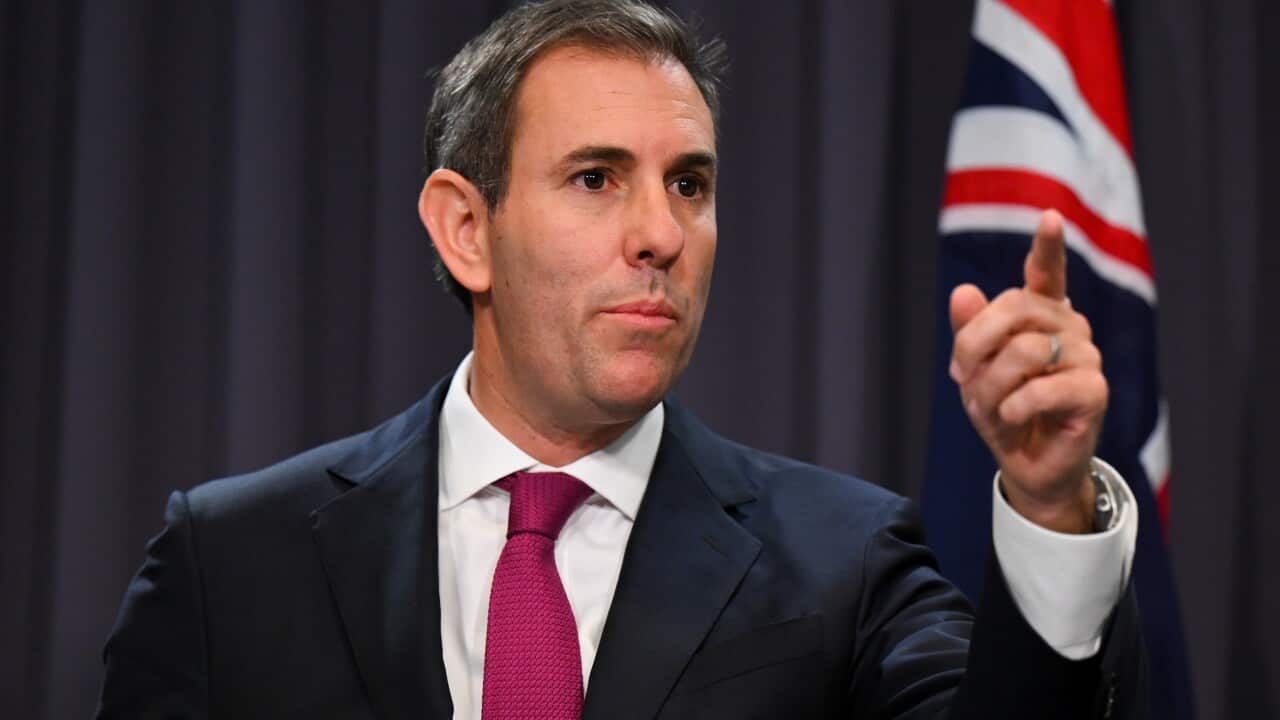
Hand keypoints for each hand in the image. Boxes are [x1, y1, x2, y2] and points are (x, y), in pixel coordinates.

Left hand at [948, 210, 1106, 533]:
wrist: (1026, 463)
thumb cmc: (1002, 409)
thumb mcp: (974, 370)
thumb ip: (969, 331)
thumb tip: (963, 291)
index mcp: (1042, 315)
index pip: (1047, 273)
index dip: (1047, 247)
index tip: (1050, 217)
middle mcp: (1069, 327)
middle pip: (1013, 308)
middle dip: (973, 345)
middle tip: (962, 379)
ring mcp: (1086, 357)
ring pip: (1024, 351)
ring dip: (990, 386)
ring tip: (991, 408)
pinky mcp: (1093, 391)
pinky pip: (1041, 388)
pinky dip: (1013, 407)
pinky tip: (1011, 418)